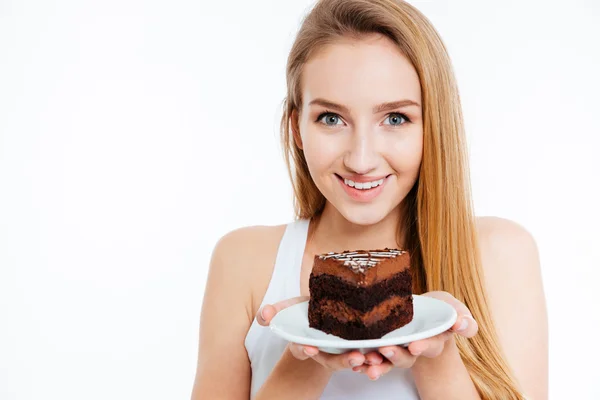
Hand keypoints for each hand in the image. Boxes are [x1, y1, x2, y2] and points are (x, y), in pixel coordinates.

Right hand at [257, 296, 384, 373]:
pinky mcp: (359, 345)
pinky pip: (368, 355)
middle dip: (343, 361)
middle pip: (333, 360)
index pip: (303, 349)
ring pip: (353, 360)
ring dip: (363, 362)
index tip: (307, 348)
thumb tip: (264, 316)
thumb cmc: (306, 310)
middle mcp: (325, 351)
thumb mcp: (289, 308)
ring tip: (371, 358)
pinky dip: (377, 356)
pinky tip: (383, 351)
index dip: (304, 350)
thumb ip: (275, 311)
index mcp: (307, 343)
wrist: (325, 310)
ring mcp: (342, 350)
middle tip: (354, 358)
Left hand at [352, 291, 478, 379]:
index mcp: (433, 340)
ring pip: (387, 360)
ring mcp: (397, 348)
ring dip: (377, 363)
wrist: (425, 310)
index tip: (415, 346)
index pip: (430, 345)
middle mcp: (414, 348)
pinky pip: (373, 356)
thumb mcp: (455, 310)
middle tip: (385, 351)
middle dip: (395, 356)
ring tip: (366, 363)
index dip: (423, 346)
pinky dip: (363, 361)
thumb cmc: (442, 309)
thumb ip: (464, 319)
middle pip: (405, 357)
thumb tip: (462, 324)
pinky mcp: (381, 345)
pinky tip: (354, 363)